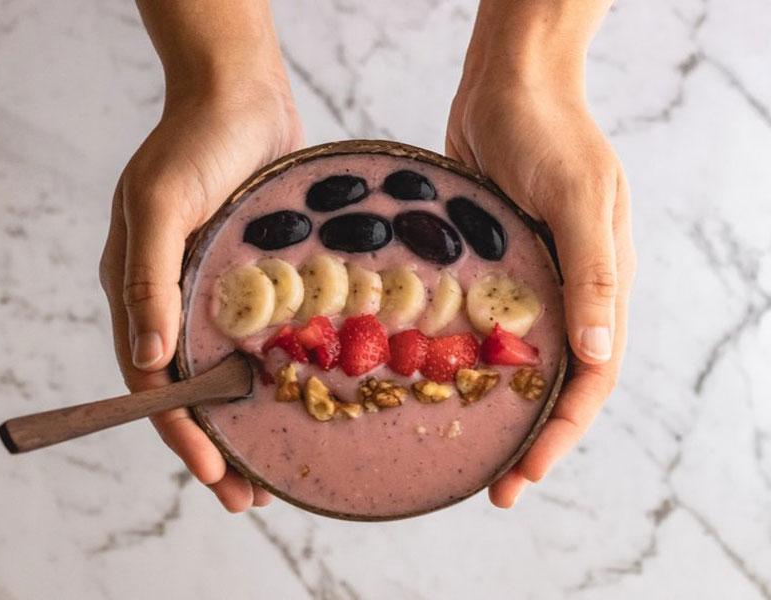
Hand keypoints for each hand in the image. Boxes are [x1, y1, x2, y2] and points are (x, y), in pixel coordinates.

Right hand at [99, 83, 302, 511]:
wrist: (242, 95)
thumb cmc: (197, 142)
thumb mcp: (163, 202)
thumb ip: (148, 278)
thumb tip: (151, 359)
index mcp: (140, 291)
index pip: (153, 383)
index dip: (182, 433)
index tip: (214, 474)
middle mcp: (175, 300)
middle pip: (192, 392)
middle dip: (218, 448)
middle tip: (251, 499)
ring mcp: (215, 292)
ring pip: (229, 374)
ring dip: (249, 424)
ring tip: (277, 472)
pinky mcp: (254, 280)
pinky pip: (262, 339)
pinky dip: (276, 376)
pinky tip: (305, 401)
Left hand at [447, 9, 635, 506]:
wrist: (508, 86)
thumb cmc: (550, 134)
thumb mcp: (578, 198)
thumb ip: (592, 275)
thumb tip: (600, 358)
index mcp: (602, 287)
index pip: (592, 381)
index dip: (562, 434)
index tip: (523, 476)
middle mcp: (568, 293)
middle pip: (557, 384)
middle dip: (531, 439)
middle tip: (495, 489)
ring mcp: (528, 281)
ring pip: (519, 361)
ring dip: (498, 408)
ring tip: (465, 451)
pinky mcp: (491, 266)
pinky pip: (482, 325)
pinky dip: (468, 359)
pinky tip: (434, 382)